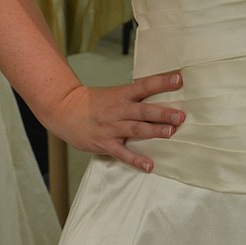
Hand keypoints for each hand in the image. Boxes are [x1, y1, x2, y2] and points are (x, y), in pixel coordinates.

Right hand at [51, 70, 185, 171]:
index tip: (178, 79)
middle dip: (162, 113)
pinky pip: (122, 153)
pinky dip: (136, 160)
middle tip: (180, 116)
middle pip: (143, 111)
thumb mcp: (114, 93)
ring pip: (136, 129)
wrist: (65, 111)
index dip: (161, 82)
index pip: (144, 86)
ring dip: (154, 131)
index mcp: (122, 95)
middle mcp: (118, 110)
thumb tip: (162, 91)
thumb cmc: (94, 103)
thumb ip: (135, 95)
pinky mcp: (105, 144)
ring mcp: (112, 128)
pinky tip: (149, 165)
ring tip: (170, 133)